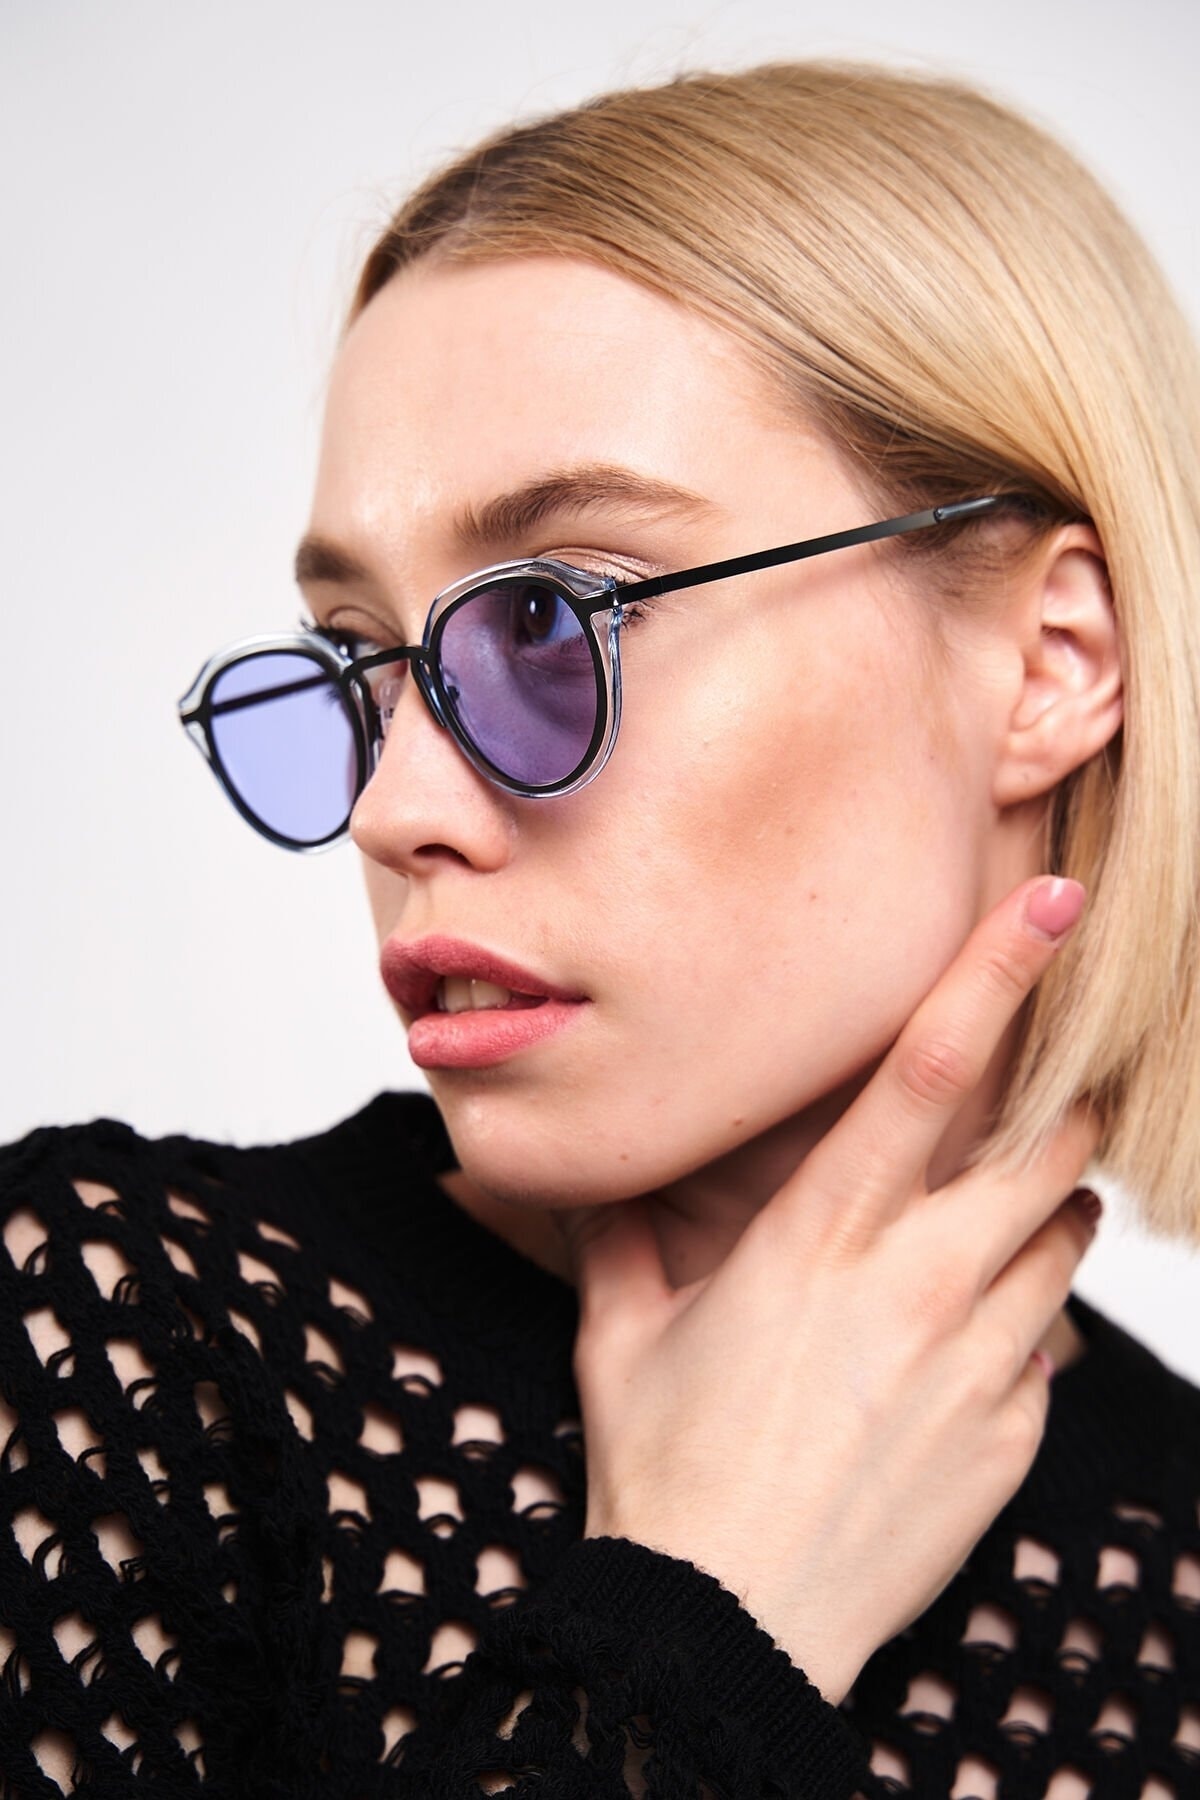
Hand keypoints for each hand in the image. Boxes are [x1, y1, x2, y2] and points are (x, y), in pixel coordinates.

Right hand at [552, 876, 1099, 1703]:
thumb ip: (626, 1237)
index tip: (1054, 910)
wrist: (726, 1629)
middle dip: (1060, 1105)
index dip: (997, 976)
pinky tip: (958, 1354)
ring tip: (992, 1227)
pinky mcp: (1010, 1438)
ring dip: (1047, 1213)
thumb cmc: (666, 1469)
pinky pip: (1049, 1350)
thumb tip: (595, 1177)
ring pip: (1064, 1242)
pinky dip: (1025, 1326)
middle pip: (1045, 1148)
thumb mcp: (625, 1334)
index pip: (930, 1072)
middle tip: (1040, 1094)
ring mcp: (977, 1366)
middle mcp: (916, 1285)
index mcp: (821, 1238)